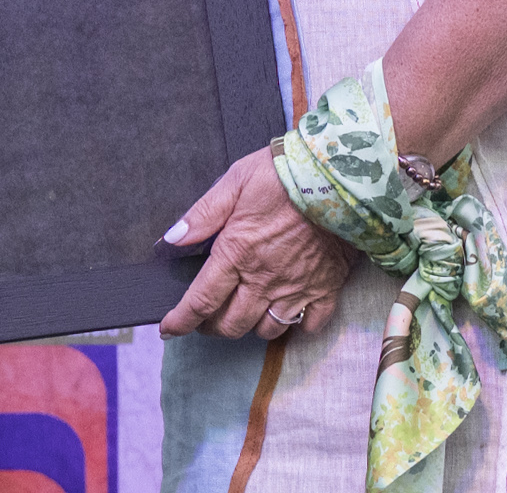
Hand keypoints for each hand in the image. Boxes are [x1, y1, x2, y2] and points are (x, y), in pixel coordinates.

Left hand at [158, 146, 356, 340]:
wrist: (338, 178)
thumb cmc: (283, 175)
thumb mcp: (234, 182)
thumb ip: (203, 214)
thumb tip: (172, 239)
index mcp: (237, 253)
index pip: (202, 300)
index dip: (181, 320)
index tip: (169, 329)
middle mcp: (264, 279)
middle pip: (232, 324)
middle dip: (213, 327)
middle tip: (206, 318)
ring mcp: (297, 288)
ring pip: (268, 330)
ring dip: (251, 327)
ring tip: (244, 312)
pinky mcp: (326, 288)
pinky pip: (310, 324)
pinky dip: (297, 327)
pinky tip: (288, 314)